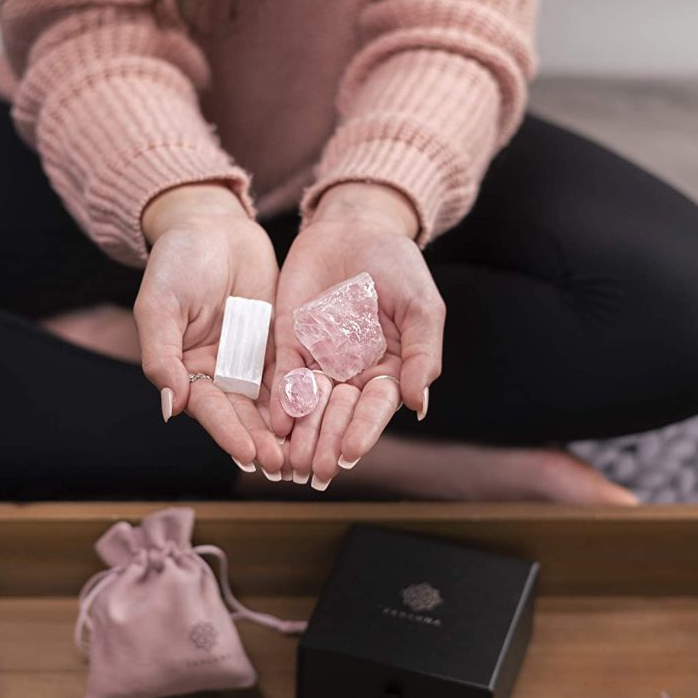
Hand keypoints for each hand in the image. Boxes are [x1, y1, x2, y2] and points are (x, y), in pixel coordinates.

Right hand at [134, 182, 283, 474]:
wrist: (213, 226)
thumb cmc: (177, 262)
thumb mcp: (160, 305)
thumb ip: (161, 355)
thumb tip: (170, 407)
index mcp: (188, 371)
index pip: (210, 410)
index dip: (229, 433)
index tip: (249, 454)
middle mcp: (222, 375)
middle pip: (245, 416)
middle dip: (265, 442)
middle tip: (287, 465)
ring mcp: (252, 362)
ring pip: (274, 403)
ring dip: (290, 430)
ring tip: (309, 453)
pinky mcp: (280, 345)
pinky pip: (296, 374)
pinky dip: (309, 396)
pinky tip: (328, 415)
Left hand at [271, 182, 444, 485]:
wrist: (355, 227)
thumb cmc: (397, 265)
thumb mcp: (420, 305)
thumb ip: (422, 353)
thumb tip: (419, 404)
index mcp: (388, 370)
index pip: (374, 409)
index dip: (362, 432)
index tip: (350, 454)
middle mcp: (351, 374)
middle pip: (338, 415)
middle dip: (327, 443)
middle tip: (317, 470)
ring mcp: (319, 360)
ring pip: (309, 406)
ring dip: (301, 435)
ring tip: (291, 461)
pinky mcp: (289, 343)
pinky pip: (283, 377)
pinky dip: (280, 400)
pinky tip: (274, 423)